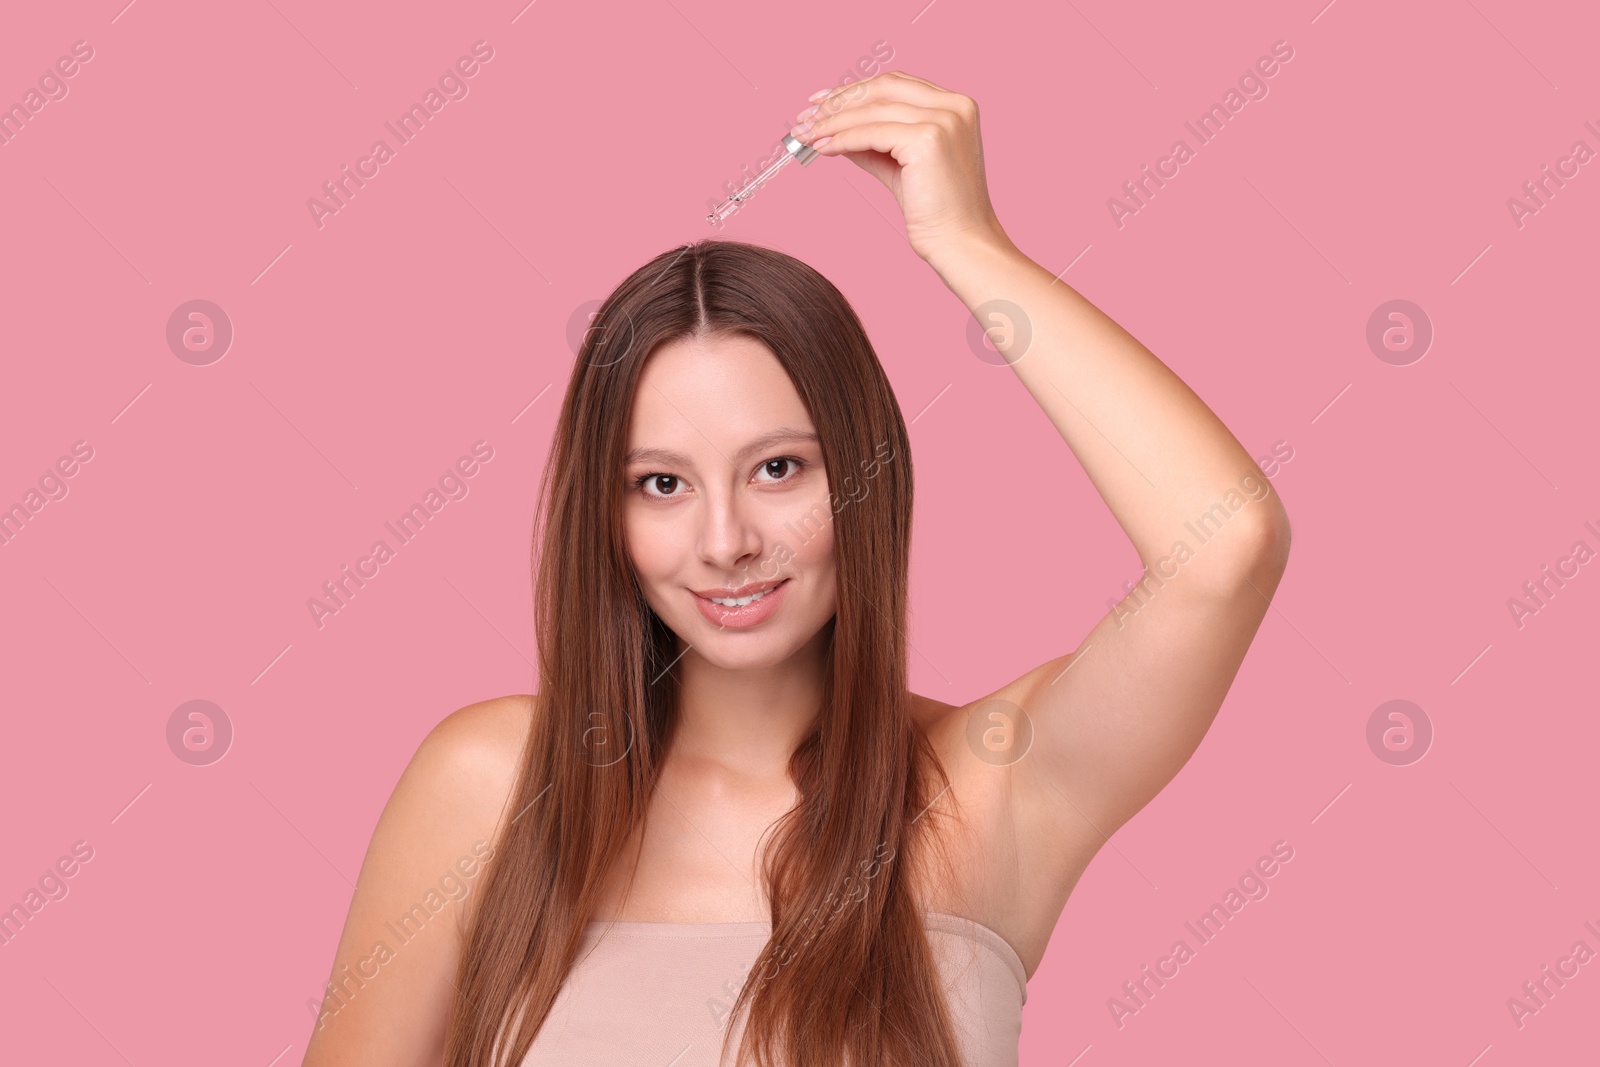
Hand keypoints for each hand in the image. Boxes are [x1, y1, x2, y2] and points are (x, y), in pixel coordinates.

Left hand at [793, 71, 1010, 266]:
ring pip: (873, 110)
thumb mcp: (899, 166)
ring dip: (833, 121)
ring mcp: (943, 120)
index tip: (821, 101)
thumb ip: (872, 143)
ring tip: (806, 135)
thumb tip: (832, 131)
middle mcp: (954, 106)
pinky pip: (872, 133)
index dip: (855, 90)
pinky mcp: (928, 139)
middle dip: (839, 101)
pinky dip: (843, 139)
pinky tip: (823, 148)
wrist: (960, 242)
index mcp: (956, 105)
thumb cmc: (935, 210)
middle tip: (806, 117)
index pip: (895, 84)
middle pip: (882, 88)